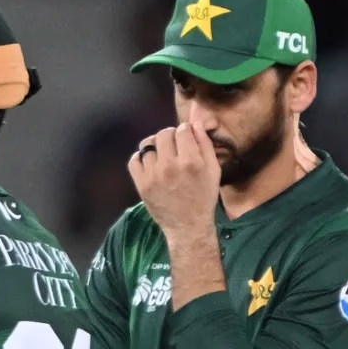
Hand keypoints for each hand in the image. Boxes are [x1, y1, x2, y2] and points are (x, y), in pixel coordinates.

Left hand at [128, 123, 220, 239]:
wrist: (187, 225)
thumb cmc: (204, 197)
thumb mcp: (213, 170)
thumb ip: (205, 144)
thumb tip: (194, 123)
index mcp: (191, 162)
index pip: (182, 130)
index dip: (185, 131)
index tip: (186, 137)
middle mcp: (170, 166)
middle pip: (163, 134)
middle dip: (170, 135)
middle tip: (174, 144)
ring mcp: (153, 175)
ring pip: (148, 145)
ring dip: (156, 145)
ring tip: (162, 153)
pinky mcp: (141, 184)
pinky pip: (134, 160)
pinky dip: (140, 157)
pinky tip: (150, 162)